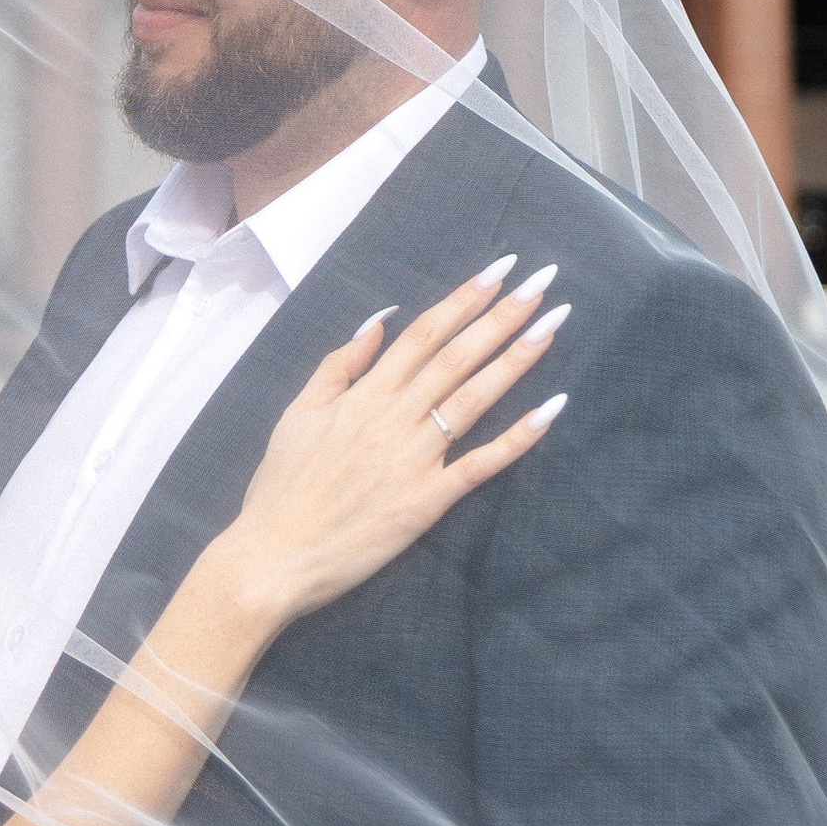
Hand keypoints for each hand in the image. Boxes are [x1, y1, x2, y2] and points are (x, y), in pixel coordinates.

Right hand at [219, 256, 568, 627]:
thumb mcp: (299, 412)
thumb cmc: (280, 487)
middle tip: (543, 281)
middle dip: (503, 315)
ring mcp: (415, 458)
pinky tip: (551, 410)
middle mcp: (395, 417)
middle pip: (459, 355)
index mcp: (366, 394)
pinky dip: (518, 438)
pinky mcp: (428, 501)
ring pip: (475, 398)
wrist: (273, 557)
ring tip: (553, 326)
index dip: (464, 298)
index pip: (425, 333)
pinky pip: (481, 464)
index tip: (500, 268)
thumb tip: (379, 321)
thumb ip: (339, 365)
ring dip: (517, 359)